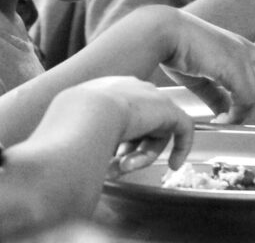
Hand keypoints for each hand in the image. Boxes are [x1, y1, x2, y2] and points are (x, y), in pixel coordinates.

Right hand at [71, 76, 194, 173]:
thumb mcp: (72, 124)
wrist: (86, 112)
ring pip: (155, 132)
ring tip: (125, 166)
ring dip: (142, 156)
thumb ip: (83, 132)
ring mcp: (150, 97)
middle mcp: (130, 88)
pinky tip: (174, 164)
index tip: (109, 157)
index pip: (121, 113)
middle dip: (130, 150)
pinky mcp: (167, 109)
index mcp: (106, 87)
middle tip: (117, 166)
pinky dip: (181, 147)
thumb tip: (81, 153)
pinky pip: (183, 128)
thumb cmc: (71, 122)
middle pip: (140, 123)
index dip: (117, 139)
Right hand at [157, 9, 254, 125]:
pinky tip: (221, 122)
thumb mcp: (202, 77)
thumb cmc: (176, 48)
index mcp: (241, 49)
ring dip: (252, 118)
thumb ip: (217, 96)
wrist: (162, 31)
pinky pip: (245, 99)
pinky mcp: (231, 66)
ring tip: (238, 128)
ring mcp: (240, 57)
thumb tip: (225, 115)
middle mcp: (246, 51)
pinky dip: (236, 116)